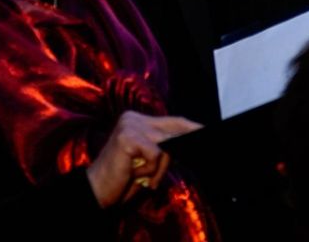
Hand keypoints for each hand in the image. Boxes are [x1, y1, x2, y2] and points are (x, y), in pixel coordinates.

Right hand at [85, 110, 201, 207]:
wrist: (97, 190)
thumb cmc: (124, 178)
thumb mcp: (149, 159)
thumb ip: (164, 147)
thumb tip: (191, 142)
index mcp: (138, 120)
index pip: (174, 121)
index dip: (193, 128)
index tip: (210, 132)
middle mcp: (134, 118)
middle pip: (173, 130)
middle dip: (184, 146)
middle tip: (183, 159)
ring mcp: (130, 125)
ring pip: (166, 146)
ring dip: (158, 168)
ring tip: (141, 175)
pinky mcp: (128, 137)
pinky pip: (155, 155)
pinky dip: (150, 170)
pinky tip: (134, 174)